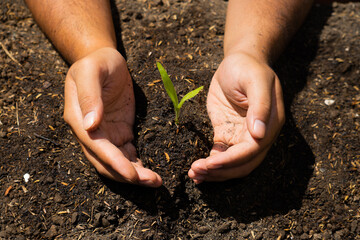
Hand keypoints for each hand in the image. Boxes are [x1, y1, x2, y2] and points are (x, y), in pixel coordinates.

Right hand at [64, 48, 161, 186]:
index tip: (132, 173)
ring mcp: (105, 134)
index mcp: (78, 119)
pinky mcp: (118, 132)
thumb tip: (90, 126)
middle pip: (105, 162)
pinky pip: (126, 154)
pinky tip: (150, 173)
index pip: (95, 146)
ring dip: (134, 174)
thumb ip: (90, 96)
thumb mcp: (92, 71)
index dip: (113, 162)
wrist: (105, 60)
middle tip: (153, 182)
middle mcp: (90, 132)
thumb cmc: (97, 62)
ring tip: (156, 181)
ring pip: (116, 162)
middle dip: (127, 175)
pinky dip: (136, 165)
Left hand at [188, 52, 284, 182]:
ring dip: (214, 172)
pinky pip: (220, 155)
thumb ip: (260, 106)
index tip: (210, 163)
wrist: (238, 61)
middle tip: (197, 173)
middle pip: (242, 164)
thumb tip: (259, 134)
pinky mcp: (227, 134)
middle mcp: (258, 135)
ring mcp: (241, 136)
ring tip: (193, 174)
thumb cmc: (248, 67)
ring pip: (231, 164)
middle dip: (220, 172)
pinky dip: (210, 165)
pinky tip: (196, 171)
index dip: (232, 160)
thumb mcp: (256, 80)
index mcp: (269, 124)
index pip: (252, 150)